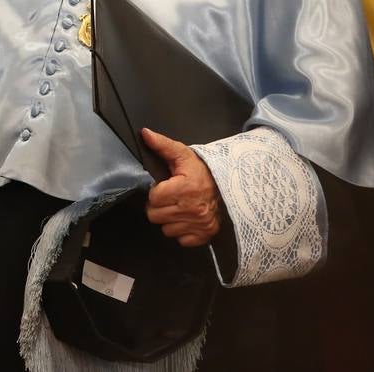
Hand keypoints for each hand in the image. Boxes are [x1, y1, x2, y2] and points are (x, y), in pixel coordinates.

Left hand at [142, 129, 221, 246]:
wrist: (229, 186)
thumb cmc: (203, 171)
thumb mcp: (183, 154)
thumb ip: (162, 145)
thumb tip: (145, 134)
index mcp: (185, 188)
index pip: (153, 198)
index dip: (157, 191)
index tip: (166, 187)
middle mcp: (192, 209)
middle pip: (155, 216)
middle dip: (159, 206)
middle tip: (171, 198)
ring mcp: (199, 224)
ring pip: (166, 230)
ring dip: (170, 219)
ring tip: (180, 207)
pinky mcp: (205, 235)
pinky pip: (181, 240)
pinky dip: (182, 231)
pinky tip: (188, 219)